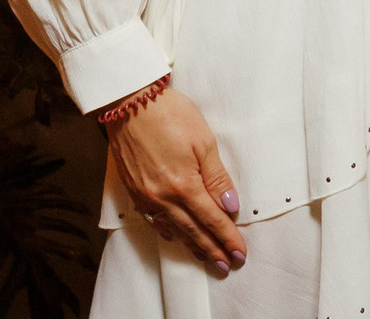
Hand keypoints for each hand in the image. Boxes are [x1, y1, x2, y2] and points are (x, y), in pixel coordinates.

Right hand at [106, 86, 246, 271]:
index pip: (211, 219)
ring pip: (172, 229)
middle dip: (211, 249)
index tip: (239, 252)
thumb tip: (231, 206)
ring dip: (191, 245)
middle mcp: (161, 197)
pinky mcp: (133, 190)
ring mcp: (145, 196)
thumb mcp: (203, 142)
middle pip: (192, 230)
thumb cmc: (170, 116)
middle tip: (227, 264)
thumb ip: (217, 178)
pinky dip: (167, 231)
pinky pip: (152, 220)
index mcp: (182, 186)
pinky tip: (175, 236)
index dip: (227, 237)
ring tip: (206, 257)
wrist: (130, 104)